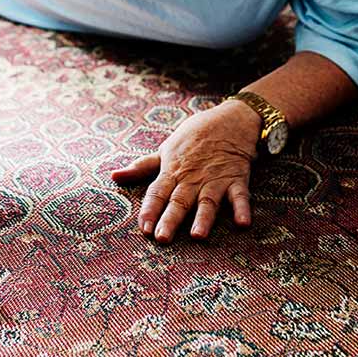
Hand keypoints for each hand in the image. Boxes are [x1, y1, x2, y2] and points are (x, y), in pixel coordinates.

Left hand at [109, 100, 259, 243]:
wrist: (229, 119)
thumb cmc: (193, 136)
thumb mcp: (165, 149)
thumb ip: (141, 167)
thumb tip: (114, 176)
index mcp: (173, 171)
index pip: (158, 192)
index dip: (150, 209)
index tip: (143, 228)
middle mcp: (193, 178)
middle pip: (180, 201)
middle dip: (170, 219)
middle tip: (162, 238)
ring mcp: (215, 179)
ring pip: (208, 201)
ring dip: (203, 218)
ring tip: (198, 235)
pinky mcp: (236, 179)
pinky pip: (240, 196)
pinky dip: (243, 209)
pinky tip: (243, 223)